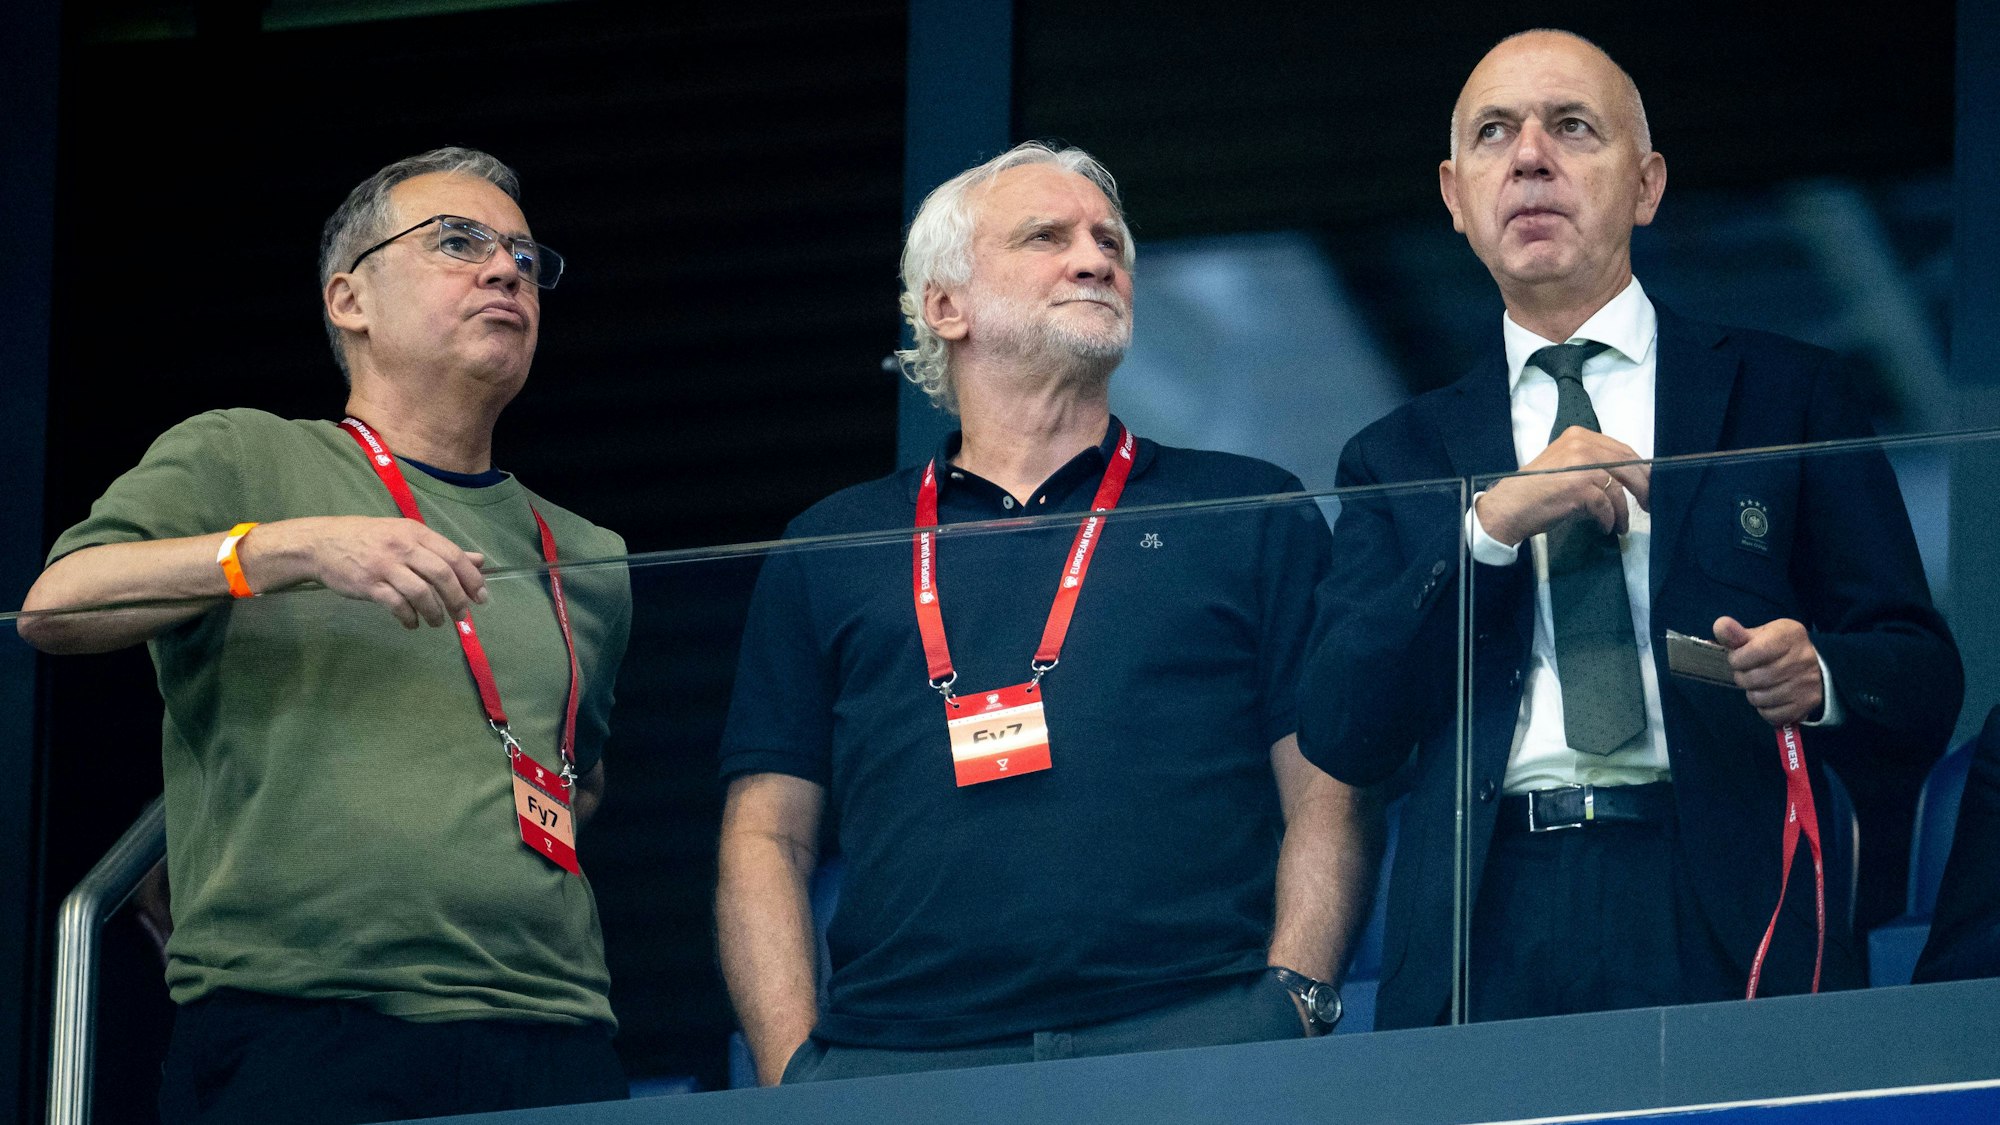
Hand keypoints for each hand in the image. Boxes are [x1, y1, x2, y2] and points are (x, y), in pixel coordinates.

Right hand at [244, 516, 487, 628]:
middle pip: (441, 574)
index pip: (453, 555)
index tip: (482, 598)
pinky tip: (412, 624)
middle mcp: (403, 546)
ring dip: (434, 612)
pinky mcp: (368, 584)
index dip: (472, 579)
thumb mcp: (406, 536)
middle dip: (457, 599)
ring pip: (421, 592)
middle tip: (461, 615)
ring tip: (437, 622)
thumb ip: (441, 550)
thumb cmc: (369, 540)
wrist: (322, 543)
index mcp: (415, 532)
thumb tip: (479, 561)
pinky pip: (396, 605)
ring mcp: (385, 565)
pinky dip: (409, 618)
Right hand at [1475, 427, 1650, 545]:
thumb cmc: (1534, 491)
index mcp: (1578, 436)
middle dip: (1643, 488)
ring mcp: (1581, 465)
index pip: (1622, 449)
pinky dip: (1608, 519)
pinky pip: (1607, 505)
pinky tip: (1604, 527)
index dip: (1640, 470)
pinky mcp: (1579, 487)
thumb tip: (1626, 478)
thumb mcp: (1564, 466)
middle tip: (1648, 505)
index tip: (1648, 486)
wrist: (1508, 508)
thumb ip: (1591, 464)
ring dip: (1623, 511)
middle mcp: (1581, 445)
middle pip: (1628, 465)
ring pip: (1619, 488)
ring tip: (1621, 525)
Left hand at [1714, 615, 1824, 725]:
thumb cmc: (1777, 647)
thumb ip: (1735, 634)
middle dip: (1742, 677)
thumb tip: (1720, 625)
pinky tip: (1769, 698)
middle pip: (1755, 678)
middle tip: (1746, 673)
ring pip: (1761, 698)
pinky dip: (1764, 709)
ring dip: (1752, 694)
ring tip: (1758, 685)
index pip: (1754, 651)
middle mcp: (1803, 658)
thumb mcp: (1758, 634)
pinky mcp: (1809, 702)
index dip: (1737, 659)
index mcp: (1789, 635)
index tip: (1737, 659)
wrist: (1812, 664)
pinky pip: (1773, 715)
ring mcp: (1808, 682)